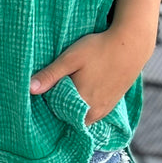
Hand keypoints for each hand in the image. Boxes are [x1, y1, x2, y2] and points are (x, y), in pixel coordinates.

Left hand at [29, 27, 152, 125]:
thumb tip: (30, 89)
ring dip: (72, 107)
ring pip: (80, 116)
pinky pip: (91, 113)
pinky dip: (83, 105)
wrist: (131, 45)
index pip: (56, 114)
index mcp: (82, 104)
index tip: (42, 93)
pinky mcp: (111, 105)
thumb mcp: (71, 58)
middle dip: (59, 108)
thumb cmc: (99, 49)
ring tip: (66, 89)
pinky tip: (80, 90)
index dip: (47, 104)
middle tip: (52, 90)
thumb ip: (51, 75)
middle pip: (68, 117)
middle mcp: (94, 113)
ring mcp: (104, 111)